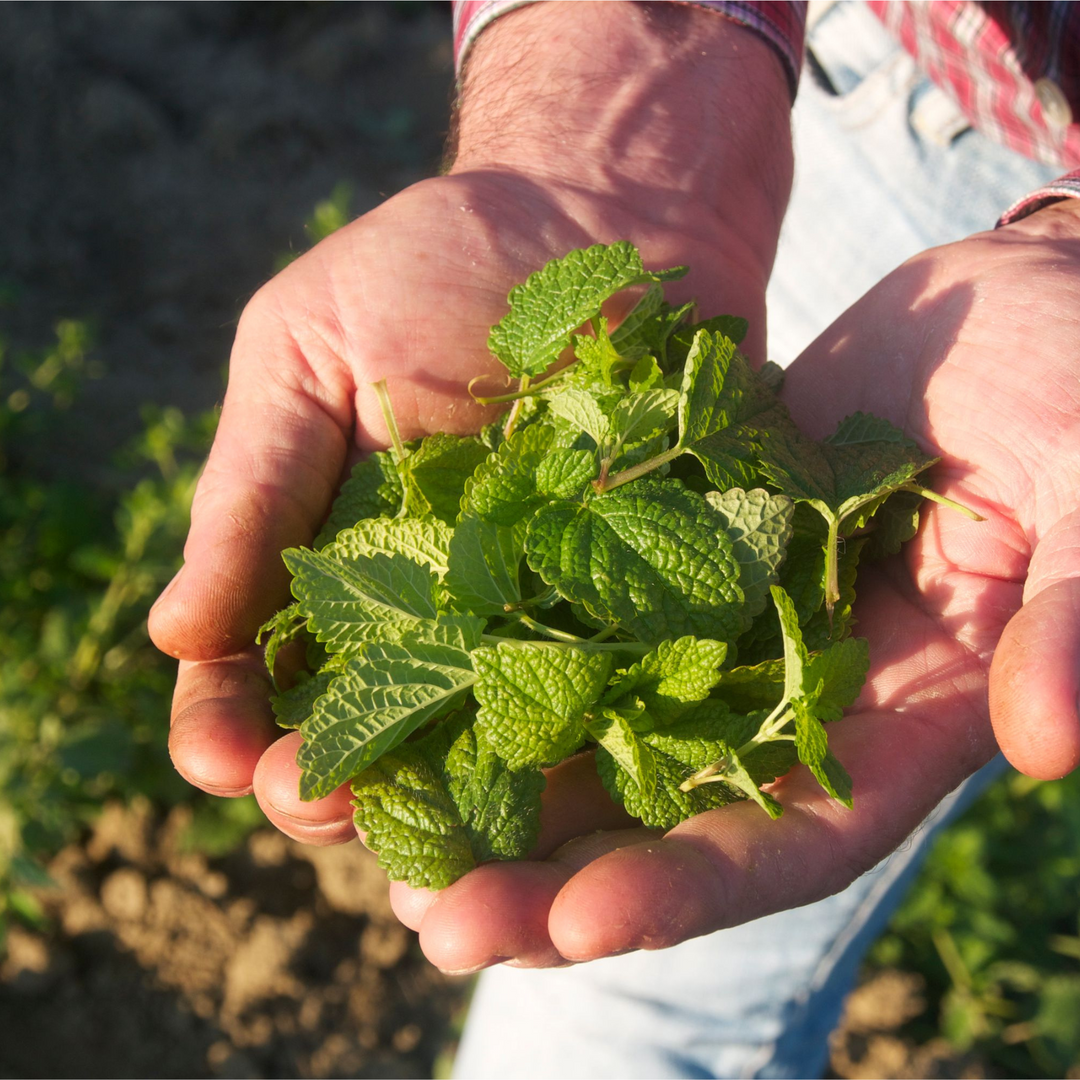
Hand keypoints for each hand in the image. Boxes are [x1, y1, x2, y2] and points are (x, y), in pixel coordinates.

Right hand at [149, 8, 791, 857]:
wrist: (610, 211)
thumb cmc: (440, 264)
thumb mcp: (308, 354)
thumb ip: (252, 492)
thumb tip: (175, 636)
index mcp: (339, 560)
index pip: (267, 666)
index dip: (233, 719)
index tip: (218, 755)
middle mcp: (439, 607)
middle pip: (375, 723)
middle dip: (336, 774)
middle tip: (313, 802)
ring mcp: (545, 611)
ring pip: (486, 733)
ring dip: (449, 789)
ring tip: (419, 831)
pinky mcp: (650, 596)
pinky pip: (613, 683)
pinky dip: (584, 737)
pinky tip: (557, 778)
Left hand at [383, 201, 1079, 973]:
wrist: (1011, 309)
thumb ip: (1077, 615)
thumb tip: (1046, 739)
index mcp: (901, 718)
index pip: (789, 839)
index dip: (687, 889)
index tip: (572, 928)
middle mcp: (799, 692)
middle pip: (668, 811)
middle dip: (555, 873)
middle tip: (434, 917)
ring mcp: (731, 622)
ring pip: (604, 720)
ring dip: (501, 772)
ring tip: (381, 819)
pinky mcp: (682, 548)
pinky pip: (583, 608)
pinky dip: (508, 645)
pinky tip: (419, 669)